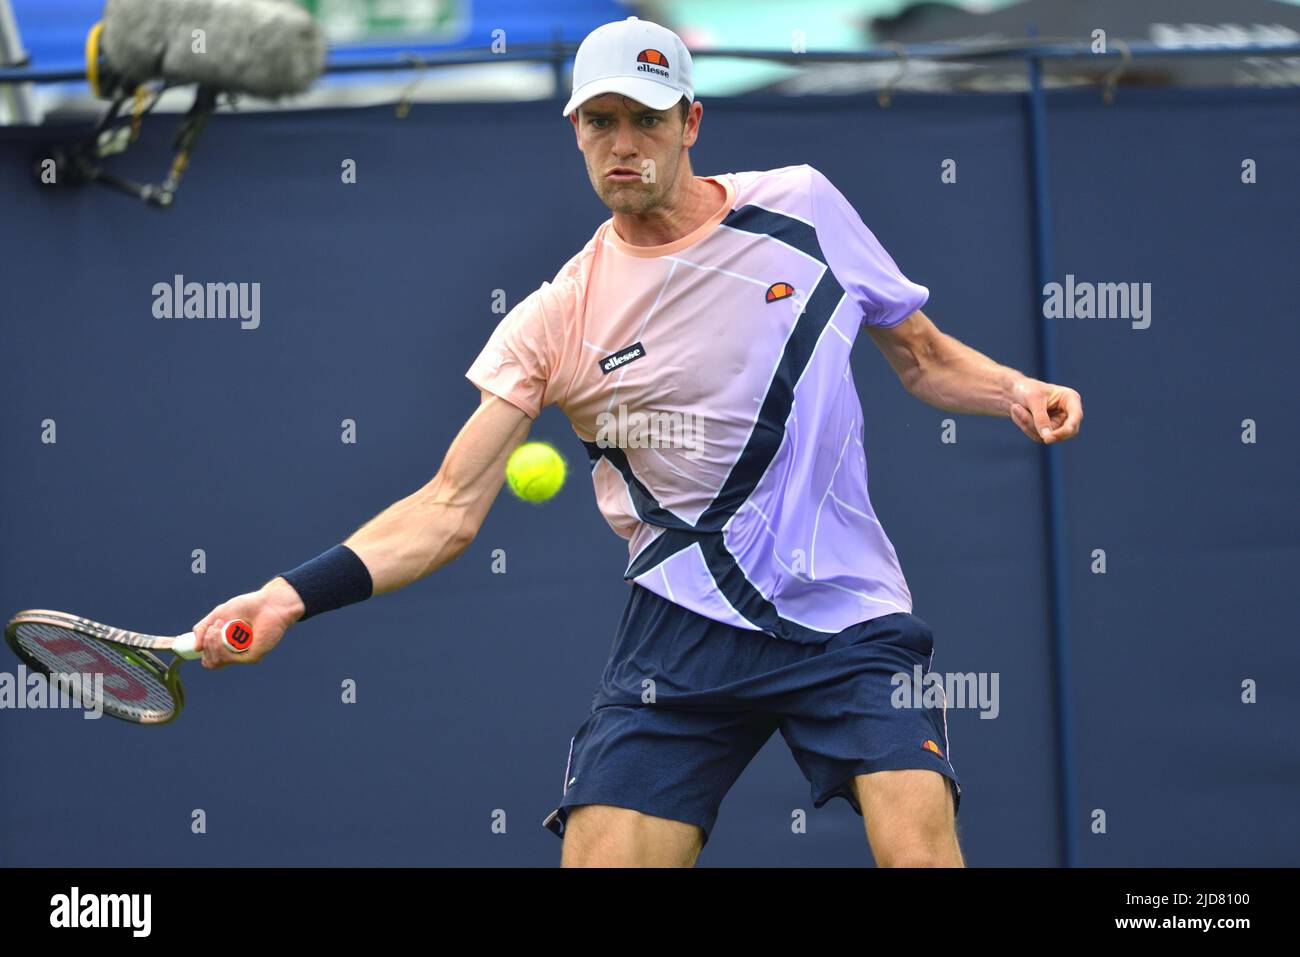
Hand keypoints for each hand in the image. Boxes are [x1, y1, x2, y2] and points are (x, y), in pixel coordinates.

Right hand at [190, 577, 304, 669]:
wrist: (268, 603)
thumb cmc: (247, 606)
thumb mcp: (218, 615)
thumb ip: (202, 629)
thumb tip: (195, 648)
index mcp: (227, 646)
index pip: (208, 659)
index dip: (203, 649)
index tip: (206, 632)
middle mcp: (235, 654)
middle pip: (209, 662)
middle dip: (206, 643)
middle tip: (216, 626)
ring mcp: (243, 656)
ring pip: (216, 661)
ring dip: (212, 643)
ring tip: (220, 625)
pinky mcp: (252, 657)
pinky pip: (228, 658)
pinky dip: (221, 645)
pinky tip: (223, 631)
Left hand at [1009, 378, 1082, 444]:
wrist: (1015, 391)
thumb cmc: (1027, 389)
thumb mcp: (1033, 400)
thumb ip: (1041, 418)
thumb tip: (1047, 438)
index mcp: (1070, 399)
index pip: (1076, 416)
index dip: (1067, 428)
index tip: (1050, 437)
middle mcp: (1068, 413)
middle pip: (1063, 431)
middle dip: (1039, 426)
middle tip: (1022, 418)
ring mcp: (1060, 424)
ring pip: (1048, 436)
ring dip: (1028, 425)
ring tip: (1015, 408)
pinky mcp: (1049, 431)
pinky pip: (1038, 436)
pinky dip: (1025, 426)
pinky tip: (1018, 413)